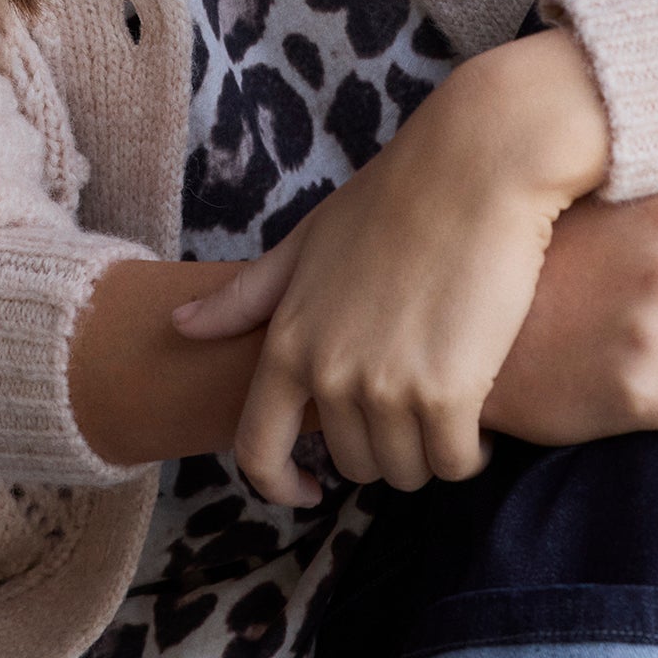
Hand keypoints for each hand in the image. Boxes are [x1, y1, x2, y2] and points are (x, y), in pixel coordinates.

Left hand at [172, 27, 609, 503]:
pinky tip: (478, 420)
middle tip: (410, 413)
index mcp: (285, 343)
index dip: (279, 485)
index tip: (309, 490)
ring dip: (427, 453)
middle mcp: (328, 373)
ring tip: (448, 411)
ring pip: (406, 471)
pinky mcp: (449, 392)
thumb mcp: (305, 244)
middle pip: (351, 464)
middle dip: (380, 451)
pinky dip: (467, 452)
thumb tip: (179, 325)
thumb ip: (245, 298)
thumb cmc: (394, 199)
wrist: (476, 167)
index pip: (257, 451)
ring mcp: (387, 386)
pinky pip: (455, 461)